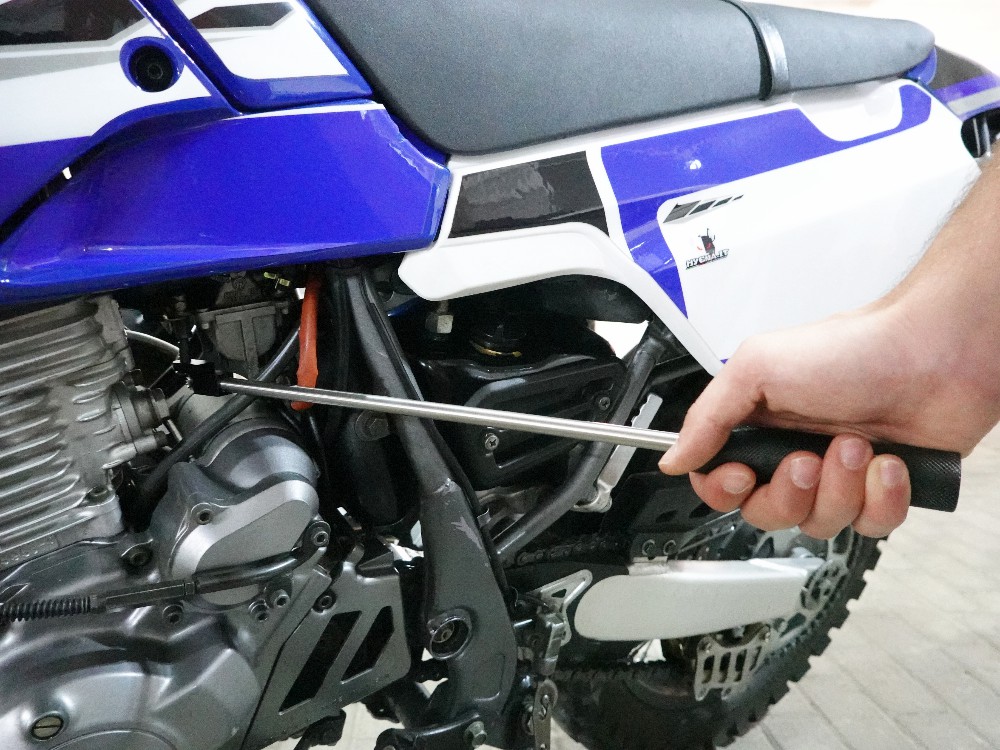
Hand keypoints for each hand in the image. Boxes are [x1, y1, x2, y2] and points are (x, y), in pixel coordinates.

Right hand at [658, 301, 997, 538]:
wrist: (936, 353)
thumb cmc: (855, 348)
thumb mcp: (757, 366)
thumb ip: (707, 417)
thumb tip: (674, 458)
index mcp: (758, 424)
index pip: (719, 480)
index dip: (726, 488)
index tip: (744, 474)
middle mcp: (794, 452)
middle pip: (766, 512)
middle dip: (789, 492)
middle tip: (806, 458)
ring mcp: (839, 474)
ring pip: (820, 524)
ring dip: (841, 488)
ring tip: (856, 446)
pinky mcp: (882, 491)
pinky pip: (870, 526)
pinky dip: (882, 497)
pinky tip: (889, 462)